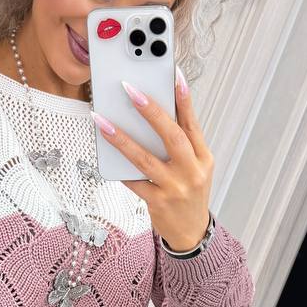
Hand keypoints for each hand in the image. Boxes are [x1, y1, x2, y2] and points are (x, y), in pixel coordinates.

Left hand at [93, 68, 212, 250]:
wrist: (192, 232)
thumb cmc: (189, 193)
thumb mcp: (195, 168)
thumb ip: (180, 145)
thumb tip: (152, 115)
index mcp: (203, 158)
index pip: (193, 123)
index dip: (184, 99)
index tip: (173, 74)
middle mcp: (192, 172)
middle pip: (171, 136)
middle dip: (150, 111)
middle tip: (130, 90)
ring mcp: (175, 188)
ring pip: (144, 158)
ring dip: (121, 138)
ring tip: (102, 120)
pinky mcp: (158, 202)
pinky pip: (134, 181)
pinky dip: (120, 167)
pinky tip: (105, 152)